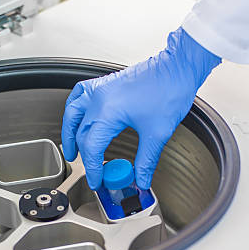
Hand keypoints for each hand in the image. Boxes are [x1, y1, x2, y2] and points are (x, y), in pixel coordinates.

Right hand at [61, 27, 220, 189]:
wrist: (178, 67)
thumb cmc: (169, 91)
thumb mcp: (157, 134)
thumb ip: (146, 161)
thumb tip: (141, 178)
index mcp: (108, 112)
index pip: (91, 147)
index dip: (93, 168)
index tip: (97, 181)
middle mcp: (99, 98)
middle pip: (80, 133)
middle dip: (83, 156)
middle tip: (91, 171)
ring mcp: (101, 88)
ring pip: (72, 113)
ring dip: (70, 132)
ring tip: (71, 148)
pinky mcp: (106, 83)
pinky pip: (80, 95)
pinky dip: (75, 109)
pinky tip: (77, 116)